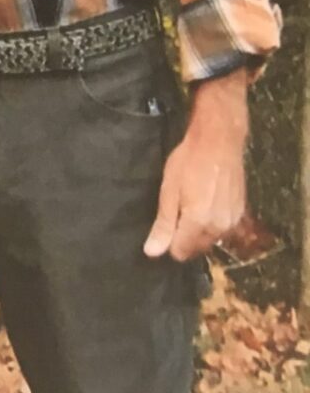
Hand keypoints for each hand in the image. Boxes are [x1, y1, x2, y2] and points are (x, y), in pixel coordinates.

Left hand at [143, 69, 249, 262]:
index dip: (169, 243)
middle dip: (184, 238)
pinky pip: (222, 229)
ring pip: (210, 240)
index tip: (165, 226)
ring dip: (198, 231)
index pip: (180, 252)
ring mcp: (233, 220)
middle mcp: (219, 227)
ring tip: (190, 206)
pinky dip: (211, 223)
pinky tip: (205, 204)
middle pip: (196, 249)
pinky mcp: (240, 212)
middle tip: (176, 212)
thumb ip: (163, 225)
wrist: (220, 140)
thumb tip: (152, 253)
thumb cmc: (189, 162)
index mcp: (198, 223)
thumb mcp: (168, 192)